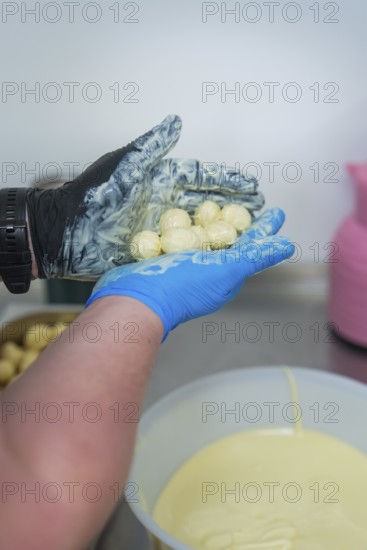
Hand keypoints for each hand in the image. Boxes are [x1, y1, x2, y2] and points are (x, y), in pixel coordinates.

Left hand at [26, 114, 263, 279]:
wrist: (65, 235)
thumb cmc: (91, 198)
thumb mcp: (123, 167)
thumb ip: (151, 146)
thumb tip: (177, 120)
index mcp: (160, 179)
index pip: (201, 176)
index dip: (228, 181)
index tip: (253, 186)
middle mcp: (164, 202)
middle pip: (207, 202)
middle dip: (235, 206)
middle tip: (261, 211)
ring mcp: (161, 227)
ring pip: (200, 227)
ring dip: (224, 230)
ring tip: (251, 235)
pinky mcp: (154, 249)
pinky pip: (185, 250)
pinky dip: (204, 253)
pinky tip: (222, 258)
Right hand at [85, 208, 293, 340]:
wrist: (135, 298)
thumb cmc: (182, 286)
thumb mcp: (226, 270)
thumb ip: (255, 257)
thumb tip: (288, 246)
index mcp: (226, 275)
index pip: (252, 246)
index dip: (265, 228)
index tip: (278, 211)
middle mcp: (207, 270)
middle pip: (229, 240)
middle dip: (241, 222)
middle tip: (251, 204)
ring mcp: (183, 264)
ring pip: (203, 237)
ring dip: (213, 221)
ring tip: (222, 204)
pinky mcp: (162, 258)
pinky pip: (178, 237)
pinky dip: (185, 224)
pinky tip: (185, 211)